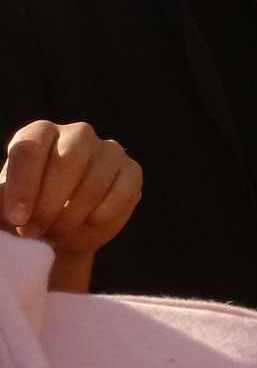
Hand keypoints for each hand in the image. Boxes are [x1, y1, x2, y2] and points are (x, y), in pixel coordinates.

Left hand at [2, 121, 141, 255]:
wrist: (60, 232)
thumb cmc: (25, 214)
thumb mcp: (4, 208)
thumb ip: (0, 200)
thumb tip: (2, 200)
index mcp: (39, 134)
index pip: (30, 148)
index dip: (23, 185)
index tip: (16, 218)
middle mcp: (76, 134)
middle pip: (67, 161)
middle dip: (48, 204)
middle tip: (35, 232)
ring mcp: (108, 150)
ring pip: (94, 182)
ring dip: (72, 217)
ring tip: (57, 233)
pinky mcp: (132, 171)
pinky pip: (121, 193)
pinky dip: (101, 217)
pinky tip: (87, 224)